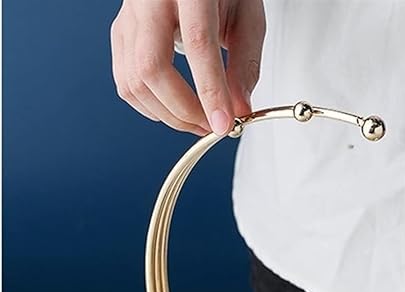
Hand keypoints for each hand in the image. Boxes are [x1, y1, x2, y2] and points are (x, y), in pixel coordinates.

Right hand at [111, 0, 264, 135]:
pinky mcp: (120, 31)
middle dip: (184, 110)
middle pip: (152, 67)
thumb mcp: (246, 17)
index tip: (223, 123)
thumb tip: (239, 109)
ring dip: (168, 115)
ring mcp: (129, 15)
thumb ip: (245, 64)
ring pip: (133, 80)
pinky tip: (173, 110)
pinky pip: (125, 81)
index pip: (197, 44)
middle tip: (211, 126)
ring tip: (197, 122)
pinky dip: (150, 106)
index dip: (210, 91)